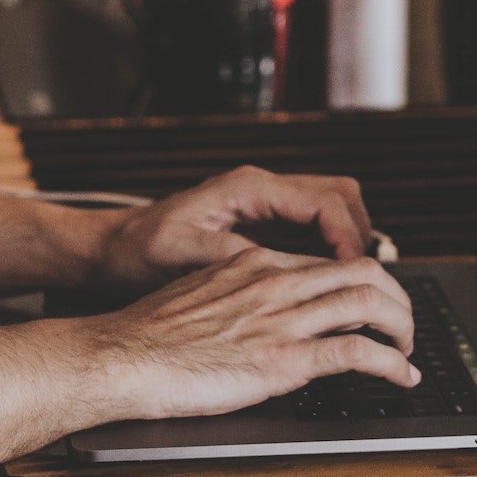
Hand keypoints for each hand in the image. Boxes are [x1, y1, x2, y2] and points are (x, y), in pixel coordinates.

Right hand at [85, 247, 418, 419]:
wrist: (121, 356)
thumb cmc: (148, 336)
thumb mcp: (200, 296)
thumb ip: (239, 297)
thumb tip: (262, 315)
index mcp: (255, 264)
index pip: (329, 262)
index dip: (364, 282)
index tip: (374, 303)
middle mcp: (275, 283)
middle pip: (364, 272)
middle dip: (397, 298)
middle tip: (403, 325)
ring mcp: (282, 319)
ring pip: (370, 304)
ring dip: (403, 329)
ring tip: (409, 351)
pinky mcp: (284, 359)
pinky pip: (358, 353)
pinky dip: (392, 365)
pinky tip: (402, 377)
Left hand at [94, 166, 374, 295]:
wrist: (111, 250)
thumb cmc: (138, 252)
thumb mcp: (182, 257)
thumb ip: (235, 258)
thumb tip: (284, 271)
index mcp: (248, 189)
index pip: (324, 202)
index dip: (348, 239)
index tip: (356, 275)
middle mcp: (262, 188)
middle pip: (341, 197)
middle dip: (361, 236)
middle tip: (365, 282)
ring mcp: (264, 204)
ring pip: (333, 209)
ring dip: (349, 243)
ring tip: (352, 287)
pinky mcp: (262, 223)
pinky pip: (313, 229)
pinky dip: (329, 252)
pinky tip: (324, 286)